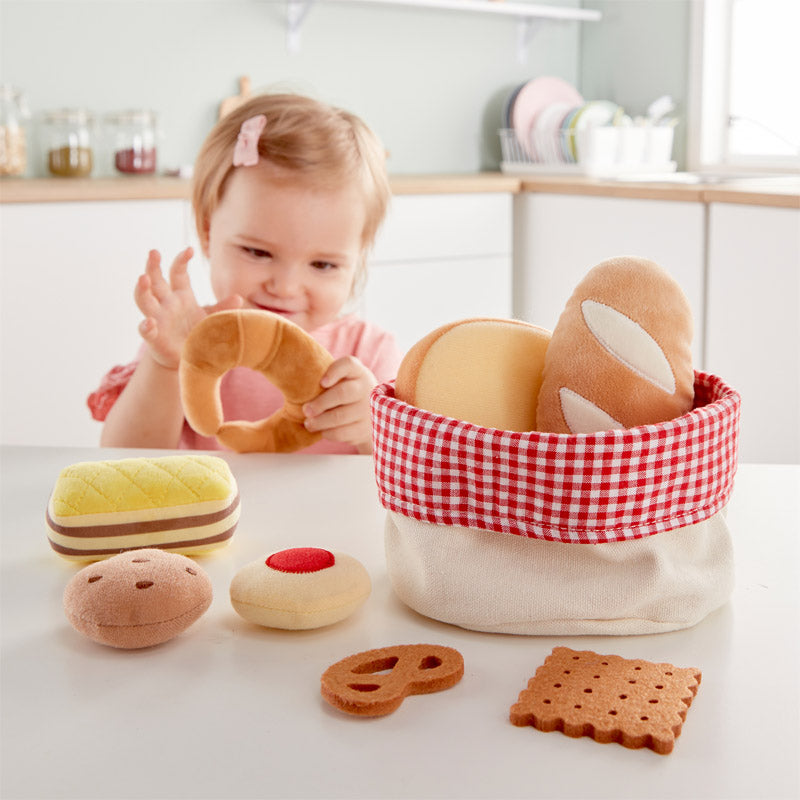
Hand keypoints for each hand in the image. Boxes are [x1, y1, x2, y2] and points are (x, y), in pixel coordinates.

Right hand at [134, 247, 240, 368]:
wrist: (188, 356)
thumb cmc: (198, 332)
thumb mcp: (212, 318)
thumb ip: (223, 309)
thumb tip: (239, 299)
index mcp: (181, 295)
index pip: (178, 273)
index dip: (182, 260)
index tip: (190, 250)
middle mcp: (166, 303)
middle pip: (156, 281)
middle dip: (152, 266)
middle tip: (154, 252)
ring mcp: (157, 318)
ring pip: (144, 300)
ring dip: (142, 289)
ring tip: (143, 278)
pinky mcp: (154, 337)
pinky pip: (146, 330)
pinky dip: (146, 326)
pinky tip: (150, 322)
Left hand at [302, 356, 376, 453]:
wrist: (373, 419)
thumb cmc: (348, 396)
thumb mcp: (344, 382)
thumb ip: (326, 380)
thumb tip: (293, 379)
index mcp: (358, 373)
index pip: (349, 364)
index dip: (334, 372)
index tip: (321, 382)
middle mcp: (366, 389)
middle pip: (342, 393)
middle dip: (320, 403)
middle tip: (305, 410)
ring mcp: (368, 410)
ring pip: (340, 416)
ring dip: (320, 421)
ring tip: (308, 423)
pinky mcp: (365, 429)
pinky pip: (342, 432)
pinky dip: (328, 433)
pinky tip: (322, 431)